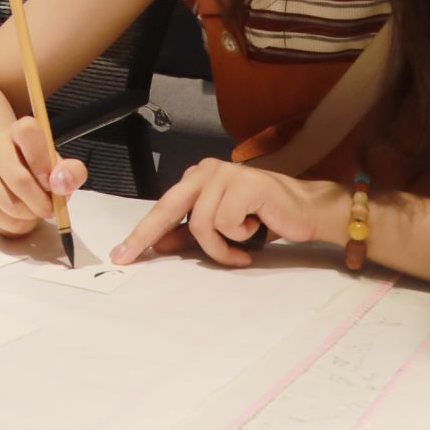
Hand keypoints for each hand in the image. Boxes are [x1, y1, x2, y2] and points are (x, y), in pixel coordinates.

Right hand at [0, 117, 89, 236]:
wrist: (10, 176)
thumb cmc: (41, 170)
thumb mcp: (62, 168)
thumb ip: (72, 172)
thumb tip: (60, 184)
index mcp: (20, 130)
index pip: (28, 132)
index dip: (41, 161)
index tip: (50, 183)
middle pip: (18, 178)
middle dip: (39, 202)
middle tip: (48, 210)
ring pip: (6, 202)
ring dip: (27, 216)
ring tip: (34, 212)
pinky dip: (13, 225)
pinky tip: (21, 218)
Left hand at [111, 159, 344, 266]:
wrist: (307, 212)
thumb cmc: (264, 220)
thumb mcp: (221, 230)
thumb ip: (191, 234)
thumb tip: (159, 245)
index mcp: (199, 178)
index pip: (163, 206)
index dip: (142, 232)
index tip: (122, 254)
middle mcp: (208, 171)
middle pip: (168, 207)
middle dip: (148, 236)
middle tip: (131, 258)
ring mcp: (226, 174)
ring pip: (200, 223)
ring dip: (220, 247)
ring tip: (240, 252)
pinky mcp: (245, 183)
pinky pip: (225, 222)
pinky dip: (238, 238)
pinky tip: (257, 230)